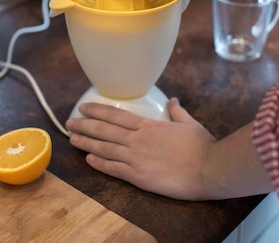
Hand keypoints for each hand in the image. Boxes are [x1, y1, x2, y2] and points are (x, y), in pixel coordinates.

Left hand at [65, 98, 217, 199]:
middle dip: (84, 126)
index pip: (116, 115)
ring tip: (72, 140)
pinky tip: (88, 160)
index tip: (84, 108)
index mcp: (148, 125)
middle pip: (104, 130)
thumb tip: (173, 101)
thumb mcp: (190, 124)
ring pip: (104, 148)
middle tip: (69, 123)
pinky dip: (99, 163)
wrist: (209, 168)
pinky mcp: (139, 177)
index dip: (97, 111)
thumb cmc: (202, 146)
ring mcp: (136, 158)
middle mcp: (137, 139)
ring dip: (86, 143)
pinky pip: (113, 169)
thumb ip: (178, 112)